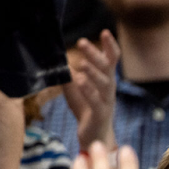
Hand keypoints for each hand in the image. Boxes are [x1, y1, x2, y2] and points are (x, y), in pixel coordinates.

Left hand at [64, 30, 119, 151]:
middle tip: (82, 42)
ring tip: (82, 63)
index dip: (109, 46)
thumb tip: (57, 58)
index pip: (111, 59)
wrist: (94, 136)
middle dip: (95, 55)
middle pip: (107, 68)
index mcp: (105, 79)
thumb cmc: (86, 108)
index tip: (105, 32)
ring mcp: (107, 101)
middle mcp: (109, 88)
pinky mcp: (101, 114)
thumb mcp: (75, 87)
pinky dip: (88, 91)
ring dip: (93, 72)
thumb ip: (69, 73)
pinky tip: (80, 81)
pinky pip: (96, 101)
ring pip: (104, 84)